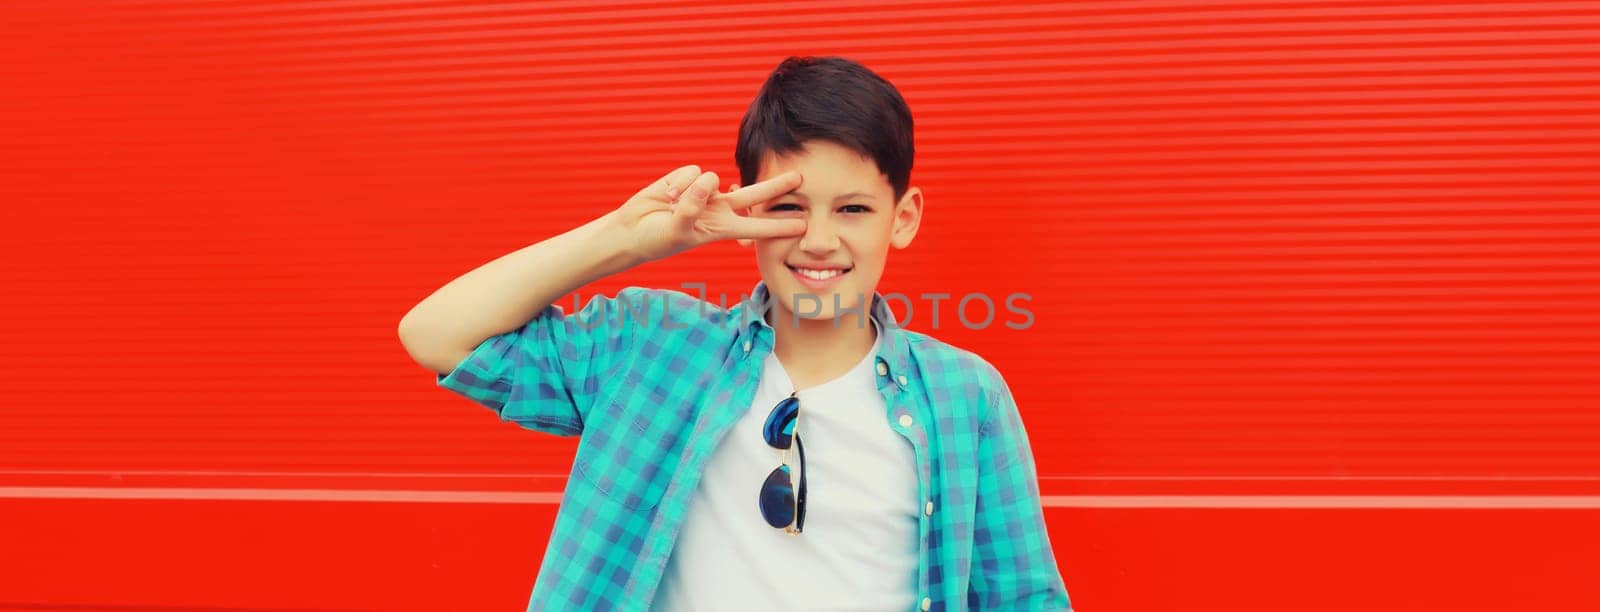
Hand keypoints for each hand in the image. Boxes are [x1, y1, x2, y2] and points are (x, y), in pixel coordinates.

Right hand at [613, 165, 804, 262]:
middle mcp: (717, 208)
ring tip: (672, 206)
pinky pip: (691, 172)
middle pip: (753, 194)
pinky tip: (666, 195)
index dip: (778, 226)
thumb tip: (707, 182)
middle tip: (800, 177)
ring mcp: (703, 192)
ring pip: (711, 179)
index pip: (755, 227)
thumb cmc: (656, 239)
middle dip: (776, 185)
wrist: (632, 229)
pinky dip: (677, 183)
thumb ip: (692, 209)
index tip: (803, 226)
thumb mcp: (677, 232)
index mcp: (721, 229)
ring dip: (690, 191)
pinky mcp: (688, 177)